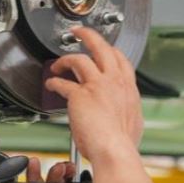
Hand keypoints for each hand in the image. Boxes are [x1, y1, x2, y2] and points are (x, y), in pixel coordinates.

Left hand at [45, 26, 143, 161]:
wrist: (114, 150)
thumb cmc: (122, 143)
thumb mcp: (133, 122)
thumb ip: (127, 112)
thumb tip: (124, 115)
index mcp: (128, 88)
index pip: (120, 59)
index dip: (109, 49)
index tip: (102, 48)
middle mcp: (114, 82)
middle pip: (101, 47)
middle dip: (88, 35)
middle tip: (79, 32)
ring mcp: (97, 86)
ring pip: (79, 59)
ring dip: (66, 59)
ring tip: (58, 63)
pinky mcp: (79, 94)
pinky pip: (62, 83)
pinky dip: (54, 82)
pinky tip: (50, 84)